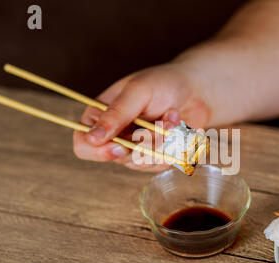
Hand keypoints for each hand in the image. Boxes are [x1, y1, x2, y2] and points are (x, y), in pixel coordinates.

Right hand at [73, 63, 209, 171]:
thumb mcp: (137, 92)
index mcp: (100, 116)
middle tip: (162, 124)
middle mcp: (114, 135)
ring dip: (162, 142)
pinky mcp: (154, 156)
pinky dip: (172, 147)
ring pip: (141, 162)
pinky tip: (178, 127)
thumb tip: (92, 137)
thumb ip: (116, 114)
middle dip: (144, 143)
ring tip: (172, 119)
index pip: (83, 144)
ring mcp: (134, 148)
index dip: (98, 151)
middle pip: (117, 157)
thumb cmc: (163, 82)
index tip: (120, 147)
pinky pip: (159, 164)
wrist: (195, 89)